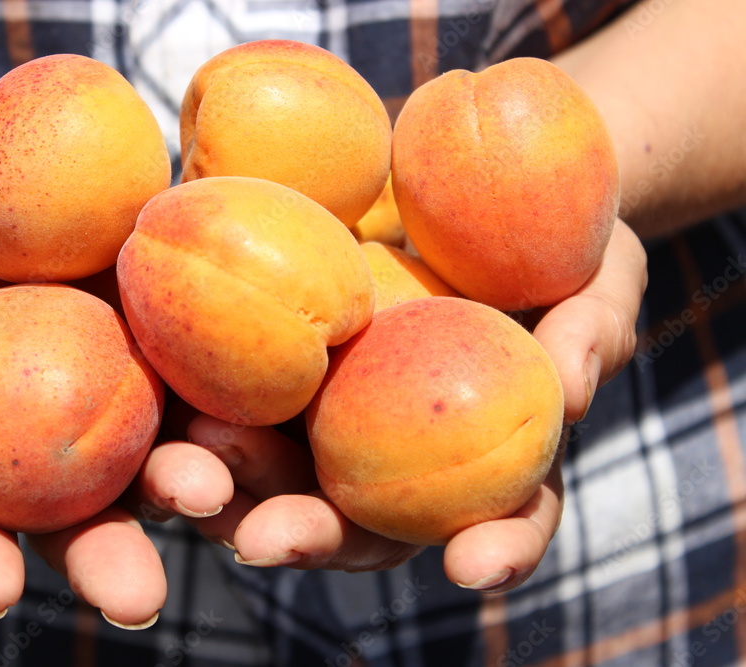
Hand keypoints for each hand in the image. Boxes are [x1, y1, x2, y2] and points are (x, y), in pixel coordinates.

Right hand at [0, 141, 193, 625]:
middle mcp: (59, 432)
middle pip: (87, 508)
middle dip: (110, 556)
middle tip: (135, 597)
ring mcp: (121, 376)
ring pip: (160, 442)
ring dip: (190, 481)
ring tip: (210, 498)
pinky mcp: (165, 317)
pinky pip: (200, 351)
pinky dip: (228, 387)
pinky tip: (253, 406)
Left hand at [163, 219, 646, 590]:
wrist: (489, 185)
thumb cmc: (564, 247)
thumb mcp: (600, 276)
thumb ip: (592, 329)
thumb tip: (566, 386)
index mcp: (486, 460)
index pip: (498, 519)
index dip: (495, 550)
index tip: (471, 568)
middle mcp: (400, 458)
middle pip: (354, 522)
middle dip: (308, 538)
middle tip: (265, 540)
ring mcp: (333, 416)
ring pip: (273, 473)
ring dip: (225, 489)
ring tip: (186, 472)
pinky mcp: (277, 365)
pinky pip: (229, 392)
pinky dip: (194, 409)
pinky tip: (165, 398)